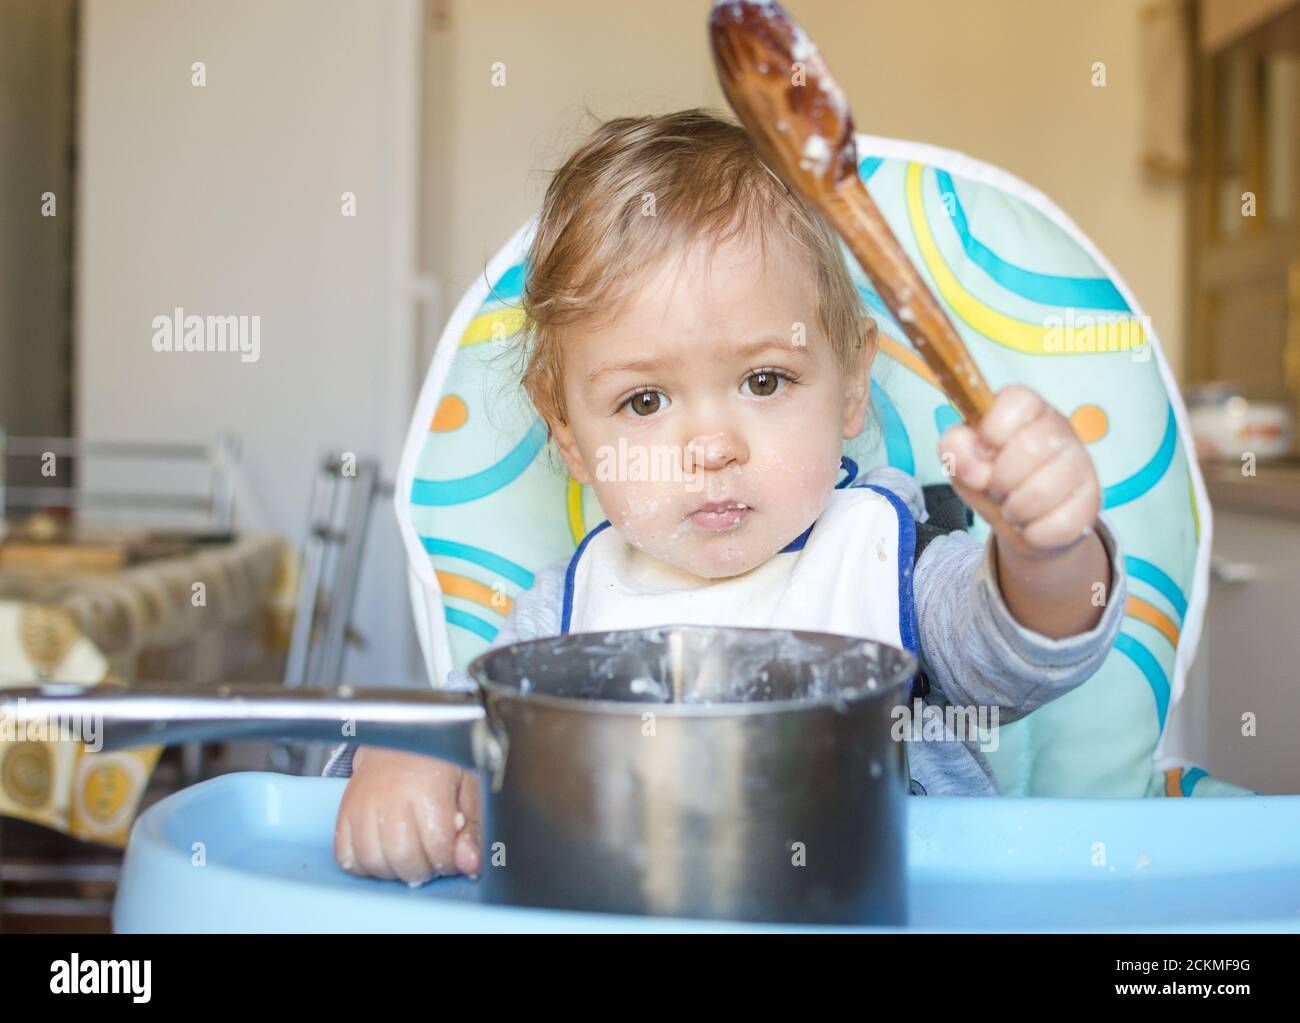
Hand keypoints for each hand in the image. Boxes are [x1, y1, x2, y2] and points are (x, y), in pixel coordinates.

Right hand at [333, 747, 481, 884]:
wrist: (400, 738)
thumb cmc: (438, 762)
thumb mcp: (469, 787)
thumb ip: (473, 828)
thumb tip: (470, 864)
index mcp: (428, 787)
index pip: (438, 847)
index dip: (449, 862)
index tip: (451, 856)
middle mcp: (391, 796)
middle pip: (403, 858)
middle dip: (422, 870)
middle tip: (429, 858)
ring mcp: (363, 804)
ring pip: (372, 861)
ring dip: (393, 871)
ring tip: (408, 856)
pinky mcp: (344, 811)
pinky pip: (345, 855)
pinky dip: (363, 865)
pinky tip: (382, 854)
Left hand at [938, 384, 1100, 560]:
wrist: (1021, 521)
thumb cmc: (992, 479)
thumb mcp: (964, 460)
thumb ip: (955, 449)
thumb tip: (974, 467)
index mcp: (1026, 409)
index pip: (1018, 400)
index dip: (992, 430)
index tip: (985, 448)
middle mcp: (1059, 430)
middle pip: (1029, 448)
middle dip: (1000, 478)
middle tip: (996, 486)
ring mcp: (1081, 464)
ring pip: (1045, 490)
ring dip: (1015, 509)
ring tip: (1012, 506)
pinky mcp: (1091, 501)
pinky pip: (1060, 524)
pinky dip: (1035, 532)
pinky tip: (1032, 522)